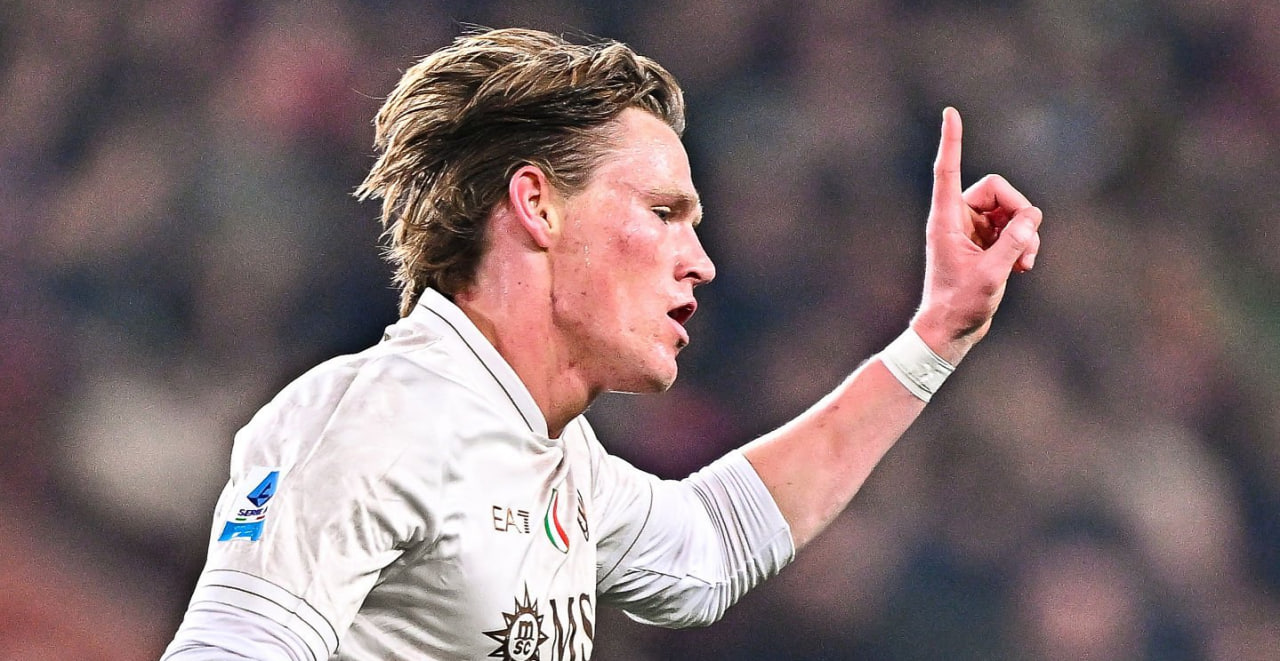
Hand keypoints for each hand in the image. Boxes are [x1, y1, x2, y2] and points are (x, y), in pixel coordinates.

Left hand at [914, 107, 1041, 362]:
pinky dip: (1023, 243)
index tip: (950, 111)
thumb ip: (1012, 245)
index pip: (947, 171)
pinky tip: (1023, 267)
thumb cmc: (960, 305)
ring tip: (1026, 263)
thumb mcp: (990, 275)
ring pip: (1010, 210)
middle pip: (998, 190)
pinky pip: (1014, 227)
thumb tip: (1030, 219)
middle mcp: (957, 219)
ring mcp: (972, 229)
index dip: (951, 141)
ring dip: (1025, 232)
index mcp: (946, 220)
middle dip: (1020, 213)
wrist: (951, 331)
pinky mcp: (985, 242)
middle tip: (1029, 243)